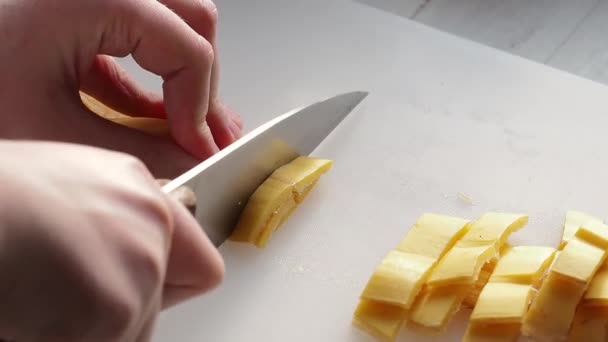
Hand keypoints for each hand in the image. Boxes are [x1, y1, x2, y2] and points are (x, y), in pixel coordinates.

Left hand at [0, 0, 242, 178]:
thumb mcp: (53, 132)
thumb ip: (137, 151)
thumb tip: (190, 164)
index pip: (187, 45)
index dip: (201, 103)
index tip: (196, 146)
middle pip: (193, 20)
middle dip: (203, 84)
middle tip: (203, 135)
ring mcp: (88, 0)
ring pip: (172, 23)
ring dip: (182, 78)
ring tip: (183, 127)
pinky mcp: (76, 14)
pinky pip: (137, 38)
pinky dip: (151, 80)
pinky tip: (153, 119)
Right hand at [0, 141, 223, 340]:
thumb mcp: (67, 186)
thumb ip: (115, 218)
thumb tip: (139, 249)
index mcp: (139, 191)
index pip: (201, 263)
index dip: (174, 283)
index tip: (154, 290)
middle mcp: (150, 225)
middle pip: (160, 306)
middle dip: (120, 312)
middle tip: (66, 293)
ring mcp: (138, 269)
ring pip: (131, 332)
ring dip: (88, 331)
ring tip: (38, 296)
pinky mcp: (114, 313)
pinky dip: (63, 338)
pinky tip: (32, 313)